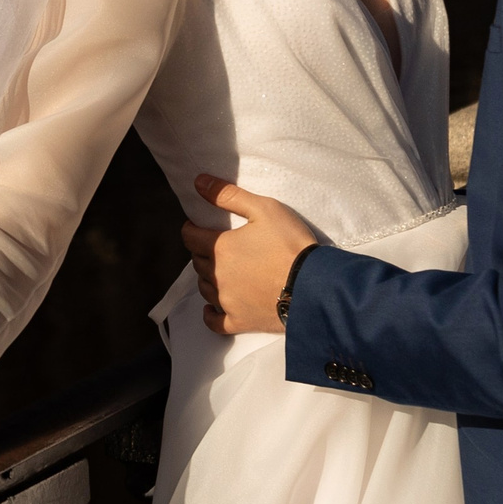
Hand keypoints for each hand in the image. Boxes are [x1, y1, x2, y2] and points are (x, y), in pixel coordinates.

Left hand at [181, 174, 320, 335]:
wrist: (313, 286)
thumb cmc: (290, 244)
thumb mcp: (263, 209)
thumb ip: (228, 195)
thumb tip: (198, 182)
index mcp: (219, 247)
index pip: (189, 237)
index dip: (192, 229)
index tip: (197, 226)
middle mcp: (216, 276)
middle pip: (198, 262)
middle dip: (204, 252)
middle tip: (218, 246)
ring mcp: (226, 301)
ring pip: (204, 288)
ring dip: (209, 277)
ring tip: (222, 271)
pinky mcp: (239, 322)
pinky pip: (214, 321)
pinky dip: (210, 314)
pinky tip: (212, 308)